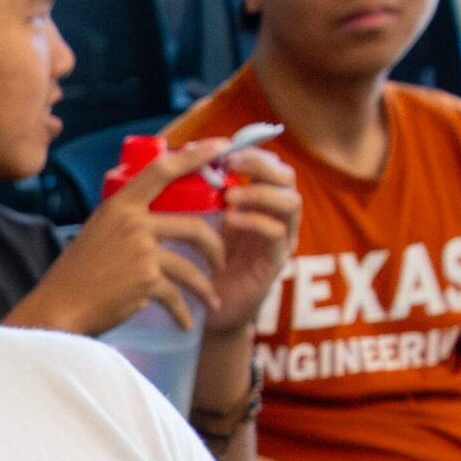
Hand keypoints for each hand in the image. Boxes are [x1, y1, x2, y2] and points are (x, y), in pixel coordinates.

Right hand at [13, 138, 231, 334]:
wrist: (58, 308)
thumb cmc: (75, 275)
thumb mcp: (96, 232)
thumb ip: (124, 220)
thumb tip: (153, 215)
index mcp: (119, 206)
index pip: (162, 170)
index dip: (196, 156)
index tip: (221, 147)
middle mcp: (133, 223)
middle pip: (193, 226)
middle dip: (215, 247)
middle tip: (220, 260)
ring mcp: (141, 251)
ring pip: (191, 265)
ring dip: (205, 286)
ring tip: (211, 298)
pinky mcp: (146, 280)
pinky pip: (177, 295)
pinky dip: (183, 312)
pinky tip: (186, 322)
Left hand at [210, 147, 300, 334]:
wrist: (204, 312)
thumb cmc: (197, 263)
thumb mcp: (193, 222)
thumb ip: (192, 195)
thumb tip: (169, 159)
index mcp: (257, 201)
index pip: (266, 164)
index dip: (249, 151)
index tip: (219, 149)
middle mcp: (275, 215)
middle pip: (286, 176)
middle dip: (260, 164)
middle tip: (230, 163)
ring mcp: (280, 238)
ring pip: (290, 202)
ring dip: (260, 193)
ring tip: (230, 195)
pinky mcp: (276, 262)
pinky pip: (277, 234)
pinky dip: (255, 222)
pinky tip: (231, 220)